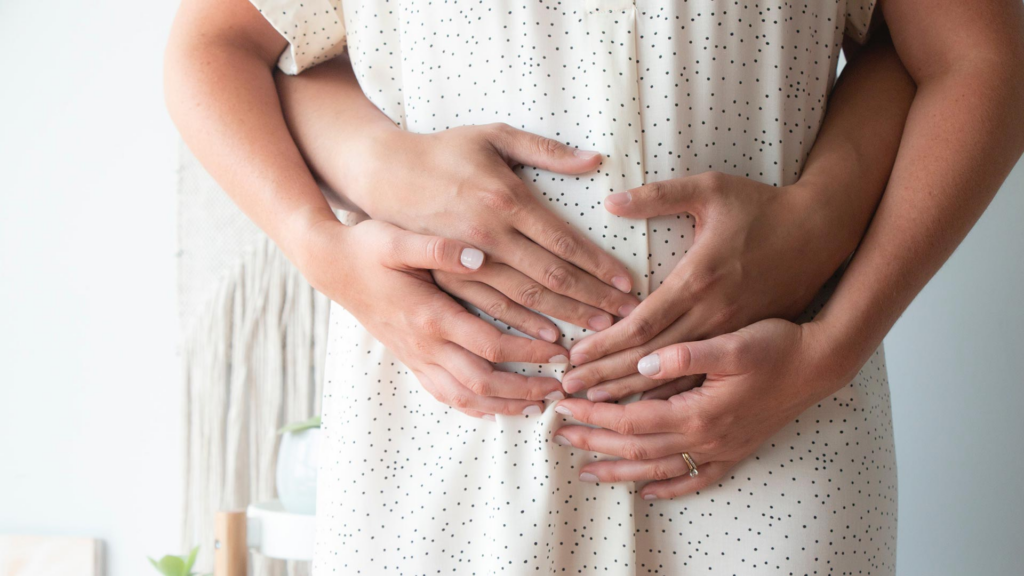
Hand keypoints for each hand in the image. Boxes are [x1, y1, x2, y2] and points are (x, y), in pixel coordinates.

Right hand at [294, 215, 569, 418]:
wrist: (329, 266)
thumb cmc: (366, 247)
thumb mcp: (397, 238)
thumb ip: (438, 248)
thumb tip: (480, 255)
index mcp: (430, 315)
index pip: (490, 345)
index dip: (529, 352)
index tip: (561, 350)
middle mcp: (424, 344)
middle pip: (482, 383)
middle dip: (524, 390)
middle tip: (559, 388)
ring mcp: (415, 356)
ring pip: (464, 398)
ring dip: (503, 406)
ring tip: (536, 407)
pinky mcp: (409, 359)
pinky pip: (443, 394)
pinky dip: (473, 407)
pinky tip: (494, 408)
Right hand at [340, 123, 639, 338]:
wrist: (383, 174)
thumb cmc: (443, 151)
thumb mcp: (493, 135)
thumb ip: (545, 149)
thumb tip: (594, 160)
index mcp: (505, 200)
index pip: (563, 242)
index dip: (599, 266)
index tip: (628, 283)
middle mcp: (488, 236)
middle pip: (551, 278)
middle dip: (593, 300)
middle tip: (627, 317)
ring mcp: (466, 262)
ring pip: (524, 301)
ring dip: (565, 318)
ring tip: (598, 332)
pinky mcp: (448, 277)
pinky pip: (490, 310)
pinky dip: (521, 329)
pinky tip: (548, 341)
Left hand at [551, 319, 840, 498]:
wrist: (821, 364)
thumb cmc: (777, 346)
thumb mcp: (731, 341)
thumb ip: (685, 354)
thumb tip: (643, 361)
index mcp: (697, 411)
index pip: (630, 419)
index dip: (593, 414)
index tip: (564, 405)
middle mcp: (706, 438)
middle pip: (636, 449)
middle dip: (594, 442)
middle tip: (559, 437)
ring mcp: (721, 449)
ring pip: (659, 469)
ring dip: (620, 471)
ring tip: (587, 472)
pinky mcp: (735, 451)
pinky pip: (696, 479)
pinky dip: (670, 488)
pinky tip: (649, 492)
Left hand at [562, 172, 849, 399]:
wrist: (824, 234)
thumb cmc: (763, 207)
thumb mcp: (711, 188)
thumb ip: (659, 196)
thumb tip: (611, 200)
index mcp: (698, 280)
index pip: (640, 325)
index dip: (603, 345)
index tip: (572, 358)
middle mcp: (712, 316)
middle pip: (649, 360)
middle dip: (605, 378)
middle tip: (566, 392)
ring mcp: (731, 335)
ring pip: (674, 380)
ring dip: (632, 395)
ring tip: (593, 408)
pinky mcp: (744, 344)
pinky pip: (703, 381)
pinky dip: (671, 397)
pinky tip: (646, 414)